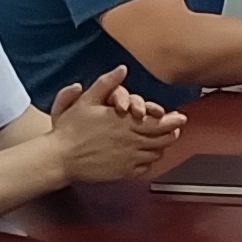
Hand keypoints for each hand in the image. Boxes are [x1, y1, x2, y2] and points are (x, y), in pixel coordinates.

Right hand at [49, 71, 189, 184]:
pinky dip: (149, 161)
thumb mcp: (86, 100)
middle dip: (172, 132)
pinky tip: (146, 156)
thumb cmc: (71, 129)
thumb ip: (107, 84)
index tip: (181, 117)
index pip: (160, 122)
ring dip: (161, 146)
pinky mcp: (123, 172)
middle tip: (175, 129)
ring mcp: (129, 158)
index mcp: (126, 122)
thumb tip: (122, 69)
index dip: (174, 120)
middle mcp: (132, 141)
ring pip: (156, 153)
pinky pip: (145, 168)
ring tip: (162, 141)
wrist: (60, 158)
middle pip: (163, 139)